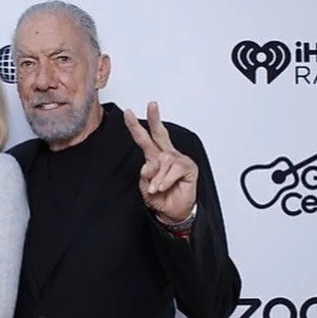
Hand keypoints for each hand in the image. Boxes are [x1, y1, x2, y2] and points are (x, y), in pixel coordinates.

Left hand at [123, 101, 197, 223]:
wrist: (174, 213)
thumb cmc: (161, 198)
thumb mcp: (146, 188)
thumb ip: (146, 175)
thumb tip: (150, 165)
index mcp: (154, 156)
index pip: (145, 139)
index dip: (135, 126)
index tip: (128, 113)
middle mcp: (166, 154)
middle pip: (159, 133)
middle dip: (155, 118)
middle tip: (152, 104)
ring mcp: (178, 159)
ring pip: (163, 160)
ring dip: (157, 178)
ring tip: (156, 189)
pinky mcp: (188, 167)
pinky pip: (173, 169)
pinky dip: (166, 180)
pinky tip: (164, 187)